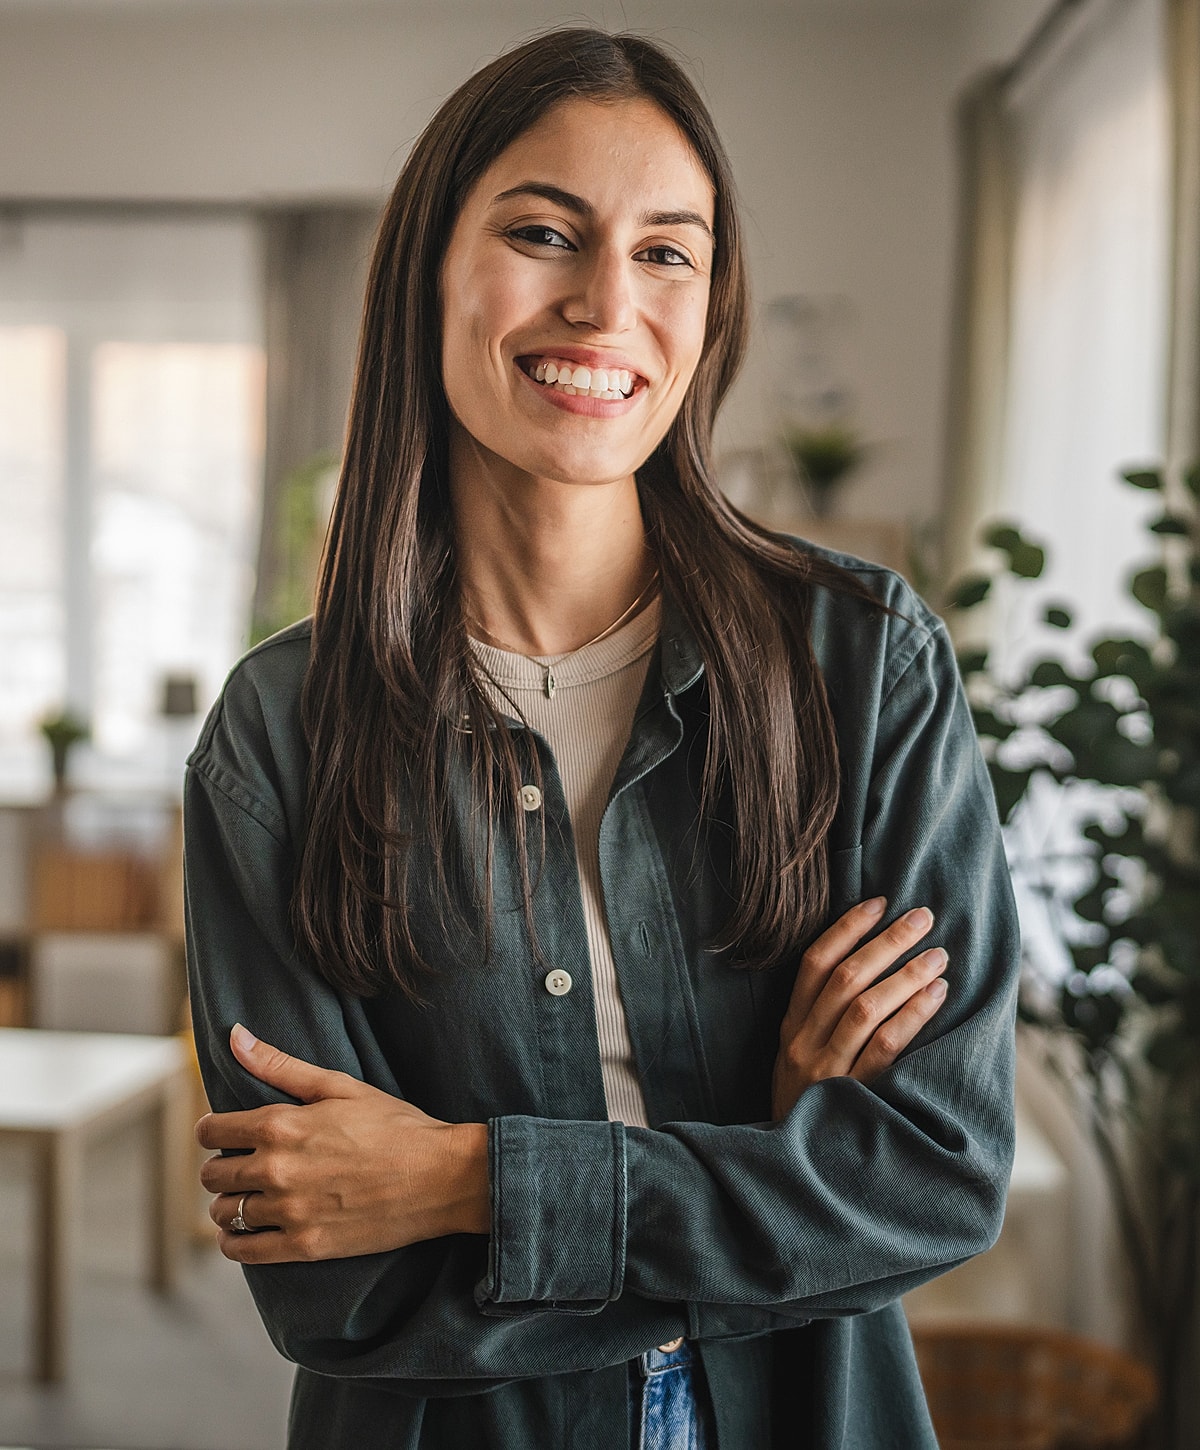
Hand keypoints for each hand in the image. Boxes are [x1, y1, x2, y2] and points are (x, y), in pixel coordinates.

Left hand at [196, 1024, 488, 1263]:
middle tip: (240, 1165)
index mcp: (281, 1125)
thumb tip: (235, 1036)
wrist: (441, 1177)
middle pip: (213, 1174)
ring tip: (248, 1197)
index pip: (212, 1131)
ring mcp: (290, 1211)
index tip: (223, 1133)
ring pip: (225, 1213)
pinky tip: (247, 1231)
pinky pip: (244, 1251)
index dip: (213, 1131)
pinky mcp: (305, 1247)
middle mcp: (277, 1170)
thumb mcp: (339, 1086)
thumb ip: (280, 1064)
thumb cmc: (394, 1125)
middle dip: (220, 1167)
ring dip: (229, 1204)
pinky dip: (236, 1242)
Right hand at [771, 898, 947, 1119]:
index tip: (879, 902)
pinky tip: (936, 995)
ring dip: (905, 974)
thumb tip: (869, 965)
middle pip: (846, 978)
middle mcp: (805, 1042)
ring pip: (866, 1007)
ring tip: (938, 955)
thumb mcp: (798, 1057)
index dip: (846, 929)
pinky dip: (912, 1015)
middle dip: (887, 942)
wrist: (794, 1168)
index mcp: (791, 1027)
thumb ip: (821, 1019)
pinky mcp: (853, 1096)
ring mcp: (827, 1070)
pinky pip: (885, 1047)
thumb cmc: (809, 1105)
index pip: (814, 963)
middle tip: (923, 917)